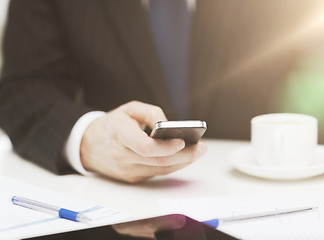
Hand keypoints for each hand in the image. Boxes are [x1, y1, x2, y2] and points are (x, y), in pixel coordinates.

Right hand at [80, 101, 206, 182]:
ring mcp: (127, 170)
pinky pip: (157, 173)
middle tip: (202, 148)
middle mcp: (122, 156)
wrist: (89, 146)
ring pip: (160, 170)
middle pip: (158, 161)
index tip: (183, 141)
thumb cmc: (112, 125)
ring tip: (198, 151)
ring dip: (182, 162)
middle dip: (184, 156)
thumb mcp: (128, 109)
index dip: (165, 147)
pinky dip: (172, 165)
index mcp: (119, 135)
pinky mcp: (132, 178)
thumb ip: (150, 112)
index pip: (144, 147)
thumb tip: (169, 125)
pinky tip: (184, 157)